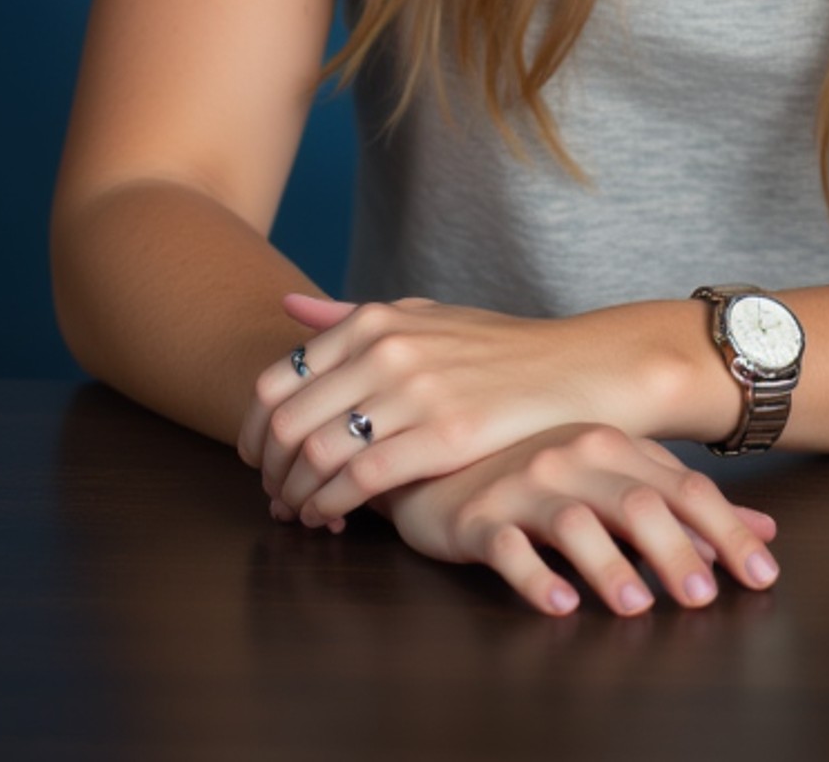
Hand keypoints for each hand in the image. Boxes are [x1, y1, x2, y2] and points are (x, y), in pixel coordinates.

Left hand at [240, 291, 689, 523]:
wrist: (575, 369)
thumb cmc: (495, 349)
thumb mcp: (423, 315)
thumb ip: (352, 316)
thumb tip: (287, 309)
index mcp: (374, 321)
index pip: (276, 380)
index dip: (254, 430)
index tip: (258, 459)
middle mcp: (387, 350)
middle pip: (286, 422)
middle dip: (268, 472)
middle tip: (273, 495)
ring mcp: (416, 391)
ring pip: (317, 454)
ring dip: (295, 495)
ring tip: (299, 513)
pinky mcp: (444, 435)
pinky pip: (362, 479)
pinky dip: (332, 506)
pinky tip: (332, 519)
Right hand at [369, 423, 781, 617]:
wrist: (440, 457)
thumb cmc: (537, 470)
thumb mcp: (616, 478)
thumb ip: (684, 505)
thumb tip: (761, 532)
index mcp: (613, 445)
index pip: (684, 487)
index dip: (728, 529)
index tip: (763, 574)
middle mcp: (572, 458)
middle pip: (635, 503)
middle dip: (675, 551)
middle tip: (705, 599)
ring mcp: (522, 485)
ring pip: (574, 522)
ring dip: (608, 564)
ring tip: (636, 605)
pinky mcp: (477, 518)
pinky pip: (506, 547)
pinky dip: (535, 576)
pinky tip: (561, 604)